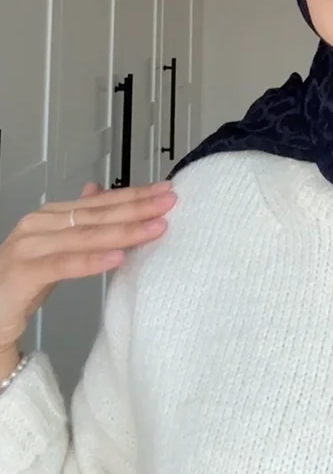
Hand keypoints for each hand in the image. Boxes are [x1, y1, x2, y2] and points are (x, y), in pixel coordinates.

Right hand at [0, 181, 175, 373]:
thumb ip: (77, 222)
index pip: (100, 202)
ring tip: (155, 227)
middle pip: (97, 215)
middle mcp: (38, 225)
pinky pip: (64, 264)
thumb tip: (98, 190)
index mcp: (50, 216)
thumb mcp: (55, 248)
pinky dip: (92, 260)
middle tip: (169, 203)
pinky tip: (119, 257)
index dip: (133, 196)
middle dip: (137, 208)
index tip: (165, 191)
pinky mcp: (23, 272)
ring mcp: (28, 246)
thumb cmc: (22, 283)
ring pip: (85, 236)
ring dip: (124, 231)